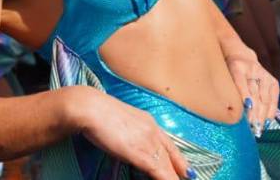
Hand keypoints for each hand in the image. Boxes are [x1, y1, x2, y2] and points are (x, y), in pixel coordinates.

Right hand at [69, 88, 192, 179]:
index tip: (187, 171)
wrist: (89, 108)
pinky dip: (167, 179)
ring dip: (173, 176)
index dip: (179, 160)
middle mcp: (153, 131)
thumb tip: (128, 142)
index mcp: (148, 122)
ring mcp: (149, 142)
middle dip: (181, 171)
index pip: (169, 145)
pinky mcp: (142, 154)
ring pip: (168, 167)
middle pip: (172, 157)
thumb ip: (129, 133)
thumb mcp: (119, 121)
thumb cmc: (96, 112)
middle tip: (189, 178)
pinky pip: (161, 173)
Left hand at [224, 51, 278, 136]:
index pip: (240, 80)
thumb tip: (233, 112)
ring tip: (258, 126)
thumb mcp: (225, 78)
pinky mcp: (272, 81)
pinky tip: (267, 120)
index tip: (245, 108)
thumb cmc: (230, 73)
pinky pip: (273, 98)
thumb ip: (229, 92)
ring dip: (262, 113)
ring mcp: (264, 74)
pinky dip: (270, 110)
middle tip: (251, 125)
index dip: (244, 94)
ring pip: (264, 98)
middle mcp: (252, 68)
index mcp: (237, 66)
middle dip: (253, 111)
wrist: (242, 59)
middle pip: (254, 93)